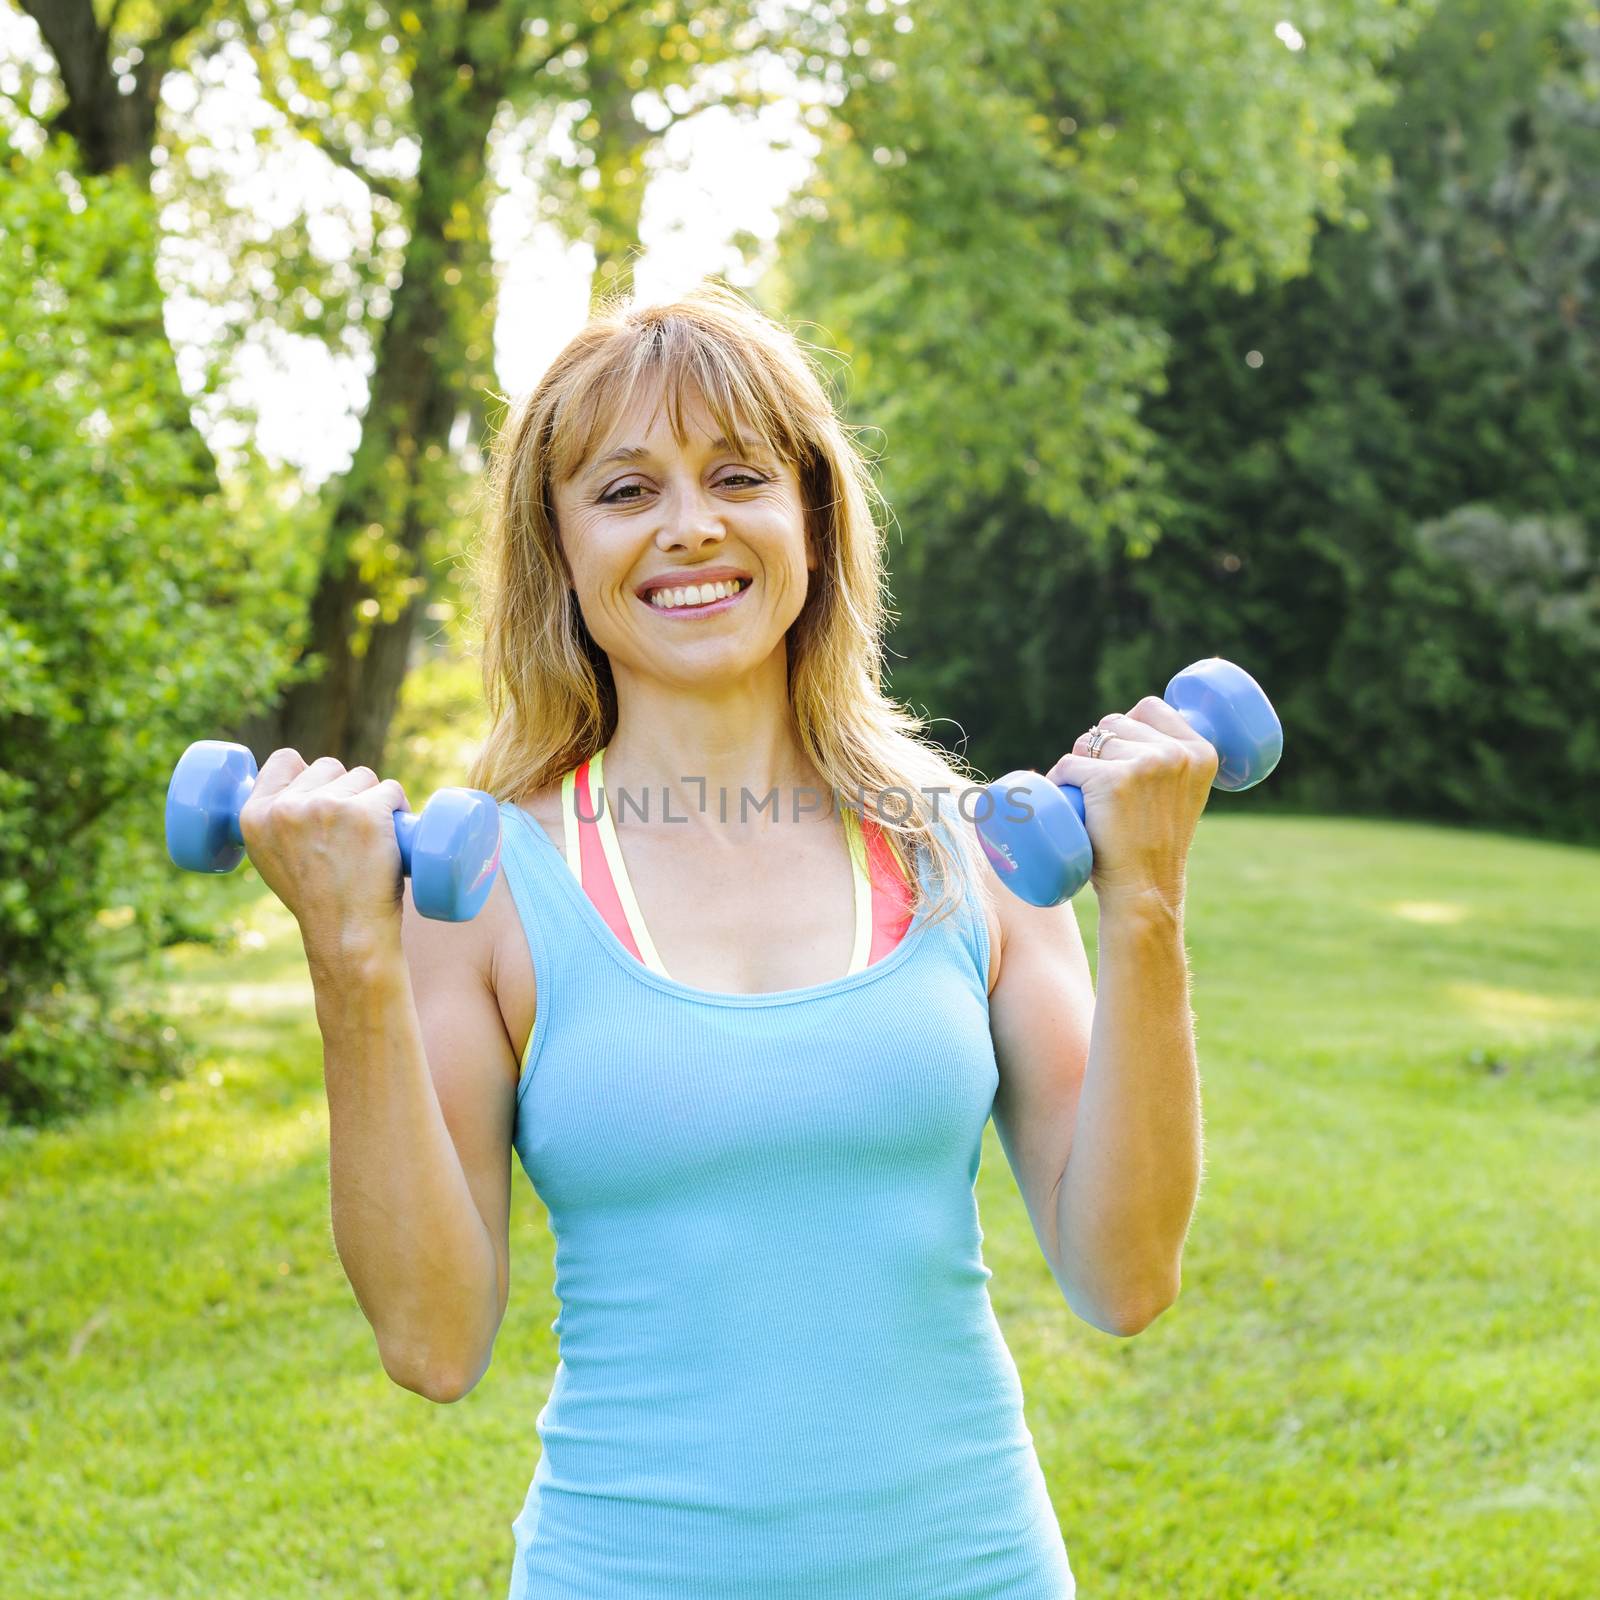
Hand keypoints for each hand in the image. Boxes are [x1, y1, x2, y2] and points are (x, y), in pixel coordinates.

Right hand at [237, 749, 412, 962]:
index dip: (309, 773)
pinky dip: (399, 806)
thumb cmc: (318, 902)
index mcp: (254, 816)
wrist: (347, 935)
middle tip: (351, 832)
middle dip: (346, 790)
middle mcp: (287, 807)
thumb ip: (278, 823)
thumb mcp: (273, 859)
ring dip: (373, 798)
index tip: (323, 793)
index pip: (285, 759)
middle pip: (329, 766)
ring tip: (371, 839)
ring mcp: (327, 807)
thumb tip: (300, 792)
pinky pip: (391, 789)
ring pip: (363, 776)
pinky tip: (395, 831)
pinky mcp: (367, 813)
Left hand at [1043, 697, 1219, 911]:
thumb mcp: (1181, 795)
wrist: (1145, 890)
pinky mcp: (1112, 779)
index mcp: (1201, 751)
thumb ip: (1171, 764)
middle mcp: (1178, 753)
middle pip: (1115, 722)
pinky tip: (1068, 800)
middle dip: (1100, 749)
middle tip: (1103, 790)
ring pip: (1088, 741)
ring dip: (1078, 765)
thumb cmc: (1154, 847)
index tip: (1122, 762)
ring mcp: (1146, 764)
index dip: (1127, 728)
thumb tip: (1133, 727)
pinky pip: (1069, 765)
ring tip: (1089, 799)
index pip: (1150, 708)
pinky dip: (1059, 780)